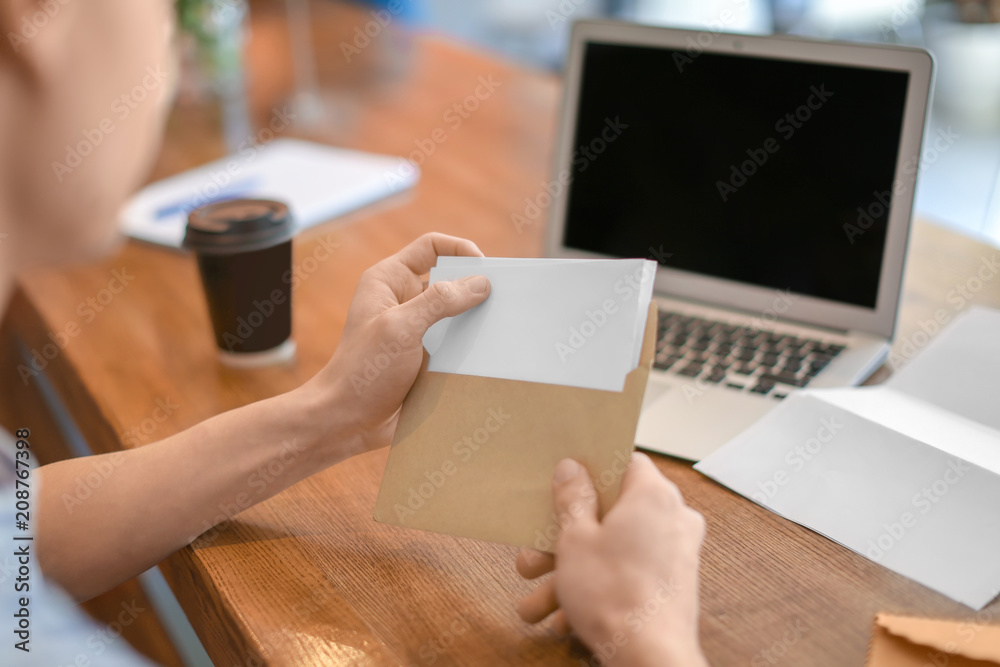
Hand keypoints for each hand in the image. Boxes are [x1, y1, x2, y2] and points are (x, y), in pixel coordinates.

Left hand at [307, 233, 490, 452]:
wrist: (347, 420)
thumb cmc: (362, 371)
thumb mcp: (401, 328)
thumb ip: (440, 301)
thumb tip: (481, 283)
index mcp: (389, 280)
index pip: (431, 247)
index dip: (460, 250)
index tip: (485, 268)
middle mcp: (402, 299)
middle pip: (448, 279)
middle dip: (474, 286)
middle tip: (501, 299)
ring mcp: (414, 328)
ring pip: (455, 313)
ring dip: (475, 320)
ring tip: (498, 328)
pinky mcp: (424, 355)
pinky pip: (455, 341)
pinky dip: (470, 345)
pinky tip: (487, 354)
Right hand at [516, 453, 707, 666]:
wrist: (649, 659)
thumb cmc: (614, 596)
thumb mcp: (575, 539)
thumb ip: (572, 498)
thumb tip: (572, 468)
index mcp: (653, 494)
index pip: (622, 462)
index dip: (590, 471)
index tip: (563, 485)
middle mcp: (673, 518)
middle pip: (611, 512)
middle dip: (566, 539)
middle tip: (535, 556)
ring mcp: (677, 553)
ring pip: (615, 549)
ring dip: (572, 573)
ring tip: (536, 602)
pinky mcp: (673, 584)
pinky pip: (629, 574)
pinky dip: (598, 589)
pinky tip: (563, 618)